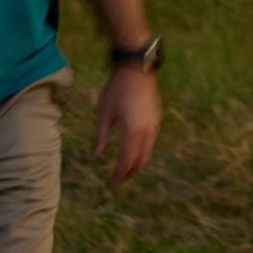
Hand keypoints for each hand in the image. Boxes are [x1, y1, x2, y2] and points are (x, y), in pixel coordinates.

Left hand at [93, 66, 161, 189]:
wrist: (137, 70)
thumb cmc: (117, 90)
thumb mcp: (104, 112)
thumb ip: (100, 135)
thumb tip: (96, 155)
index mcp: (132, 131)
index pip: (126, 161)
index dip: (119, 174)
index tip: (111, 182)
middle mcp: (147, 132)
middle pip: (140, 161)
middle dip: (128, 173)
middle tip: (117, 179)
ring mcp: (154, 126)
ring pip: (147, 153)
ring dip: (136, 164)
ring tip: (124, 168)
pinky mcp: (156, 120)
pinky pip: (150, 143)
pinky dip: (142, 152)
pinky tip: (132, 151)